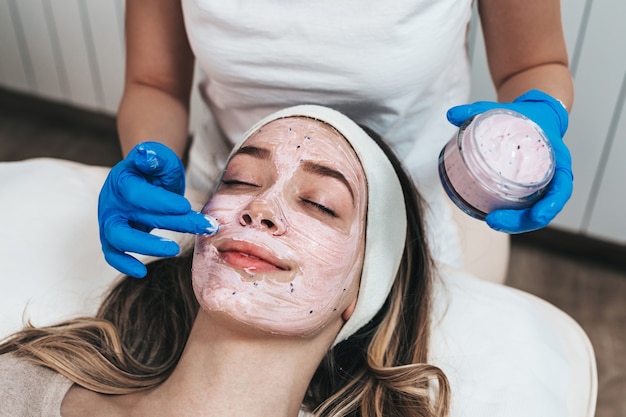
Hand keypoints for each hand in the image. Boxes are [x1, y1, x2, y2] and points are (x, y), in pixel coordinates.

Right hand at [98, 142, 218, 277]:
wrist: (147, 177)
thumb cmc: (155, 168)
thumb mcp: (159, 157)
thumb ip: (155, 157)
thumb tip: (147, 155)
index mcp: (121, 180)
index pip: (135, 193)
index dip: (160, 201)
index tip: (185, 206)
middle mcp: (111, 203)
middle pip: (125, 222)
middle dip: (160, 227)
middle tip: (196, 227)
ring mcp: (110, 221)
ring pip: (118, 240)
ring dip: (147, 247)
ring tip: (175, 249)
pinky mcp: (114, 236)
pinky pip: (113, 254)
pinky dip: (124, 264)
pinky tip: (142, 272)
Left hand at [446, 90, 572, 232]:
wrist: (537, 115)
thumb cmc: (525, 115)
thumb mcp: (505, 110)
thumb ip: (477, 111)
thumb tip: (451, 114)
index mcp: (557, 159)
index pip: (562, 187)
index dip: (551, 204)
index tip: (537, 215)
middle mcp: (553, 176)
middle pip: (545, 207)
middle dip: (522, 220)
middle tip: (494, 220)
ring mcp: (542, 186)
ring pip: (533, 212)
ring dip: (515, 223)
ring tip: (491, 221)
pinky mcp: (530, 190)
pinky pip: (525, 207)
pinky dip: (512, 216)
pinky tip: (492, 217)